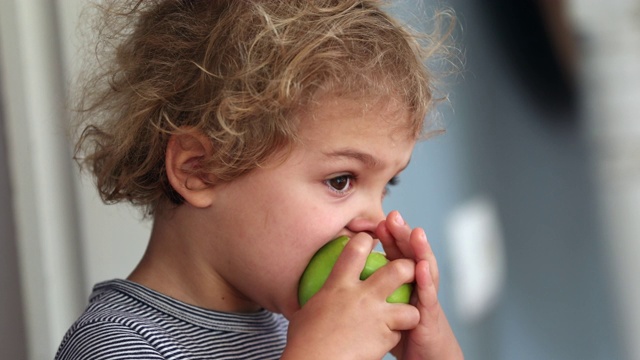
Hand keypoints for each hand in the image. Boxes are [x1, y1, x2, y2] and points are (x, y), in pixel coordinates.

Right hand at [283, 232, 419, 359]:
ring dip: (409, 313)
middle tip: (406, 274)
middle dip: (407, 268)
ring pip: (410, 308)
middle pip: (398, 270)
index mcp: (338, 285)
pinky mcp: (384, 338)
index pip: (356, 249)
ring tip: (403, 316)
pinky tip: (383, 341)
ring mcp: (376, 316)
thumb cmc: (304, 341)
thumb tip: (316, 297)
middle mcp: (362, 296)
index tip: (369, 242)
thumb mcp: (307, 312)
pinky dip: (394, 337)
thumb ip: (320, 299)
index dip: (365, 241)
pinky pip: (398, 334)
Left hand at [377, 211, 463, 359]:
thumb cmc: (401, 335)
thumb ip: (366, 294)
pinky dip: (426, 280)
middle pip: (410, 254)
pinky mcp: (431, 315)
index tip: (372, 221)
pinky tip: (421, 267)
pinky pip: (428, 296)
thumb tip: (332, 285)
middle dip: (403, 234)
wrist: (425, 359)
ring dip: (420, 249)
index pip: (394, 253)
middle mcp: (417, 285)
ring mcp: (426, 298)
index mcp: (402, 282)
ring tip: (415, 232)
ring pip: (425, 268)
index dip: (386, 236)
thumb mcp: (380, 310)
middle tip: (393, 215)